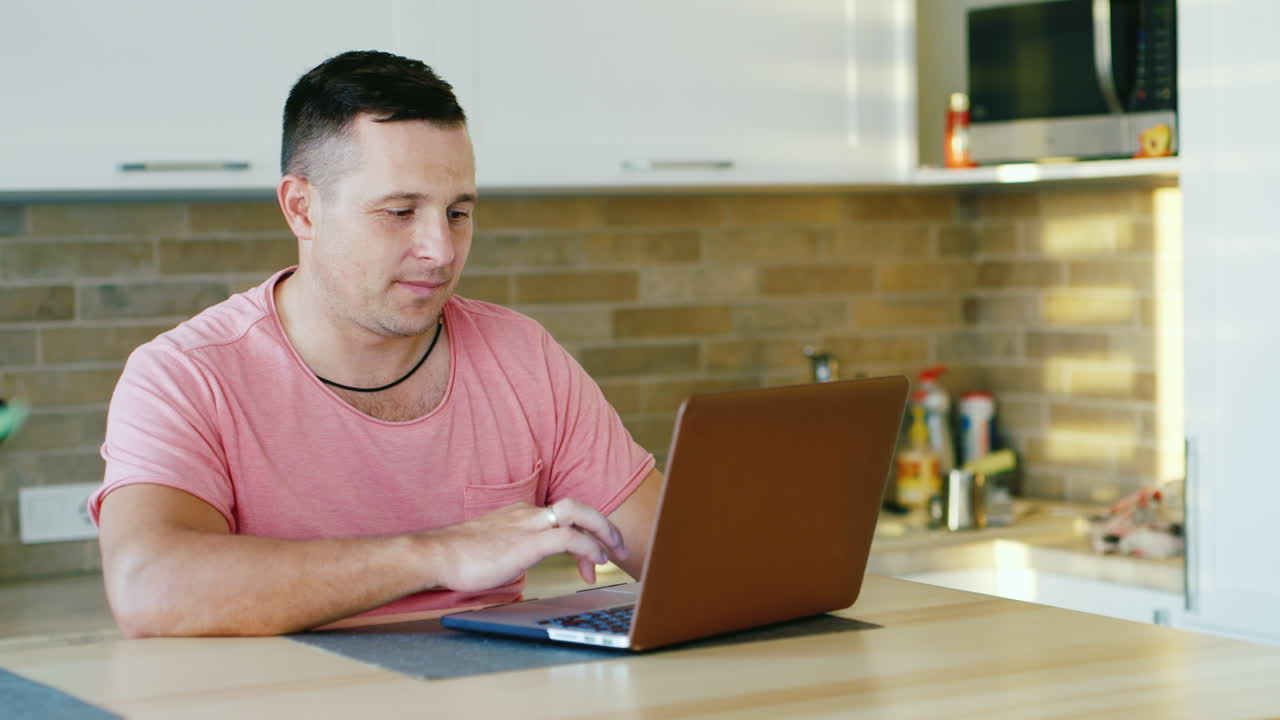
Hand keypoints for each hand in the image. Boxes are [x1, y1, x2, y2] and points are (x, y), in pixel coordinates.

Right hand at [425, 499, 629, 592]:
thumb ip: (510, 551)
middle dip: (603, 524)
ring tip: (614, 552)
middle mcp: (527, 514)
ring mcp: (527, 525)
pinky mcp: (527, 542)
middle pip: (576, 506)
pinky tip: (596, 561)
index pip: (562, 515)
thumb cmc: (456, 557)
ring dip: (602, 531)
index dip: (583, 533)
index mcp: (519, 515)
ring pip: (578, 513)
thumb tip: (517, 566)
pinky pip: (569, 538)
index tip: (591, 560)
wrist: (434, 556)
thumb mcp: (492, 550)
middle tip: (618, 547)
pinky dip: (588, 547)